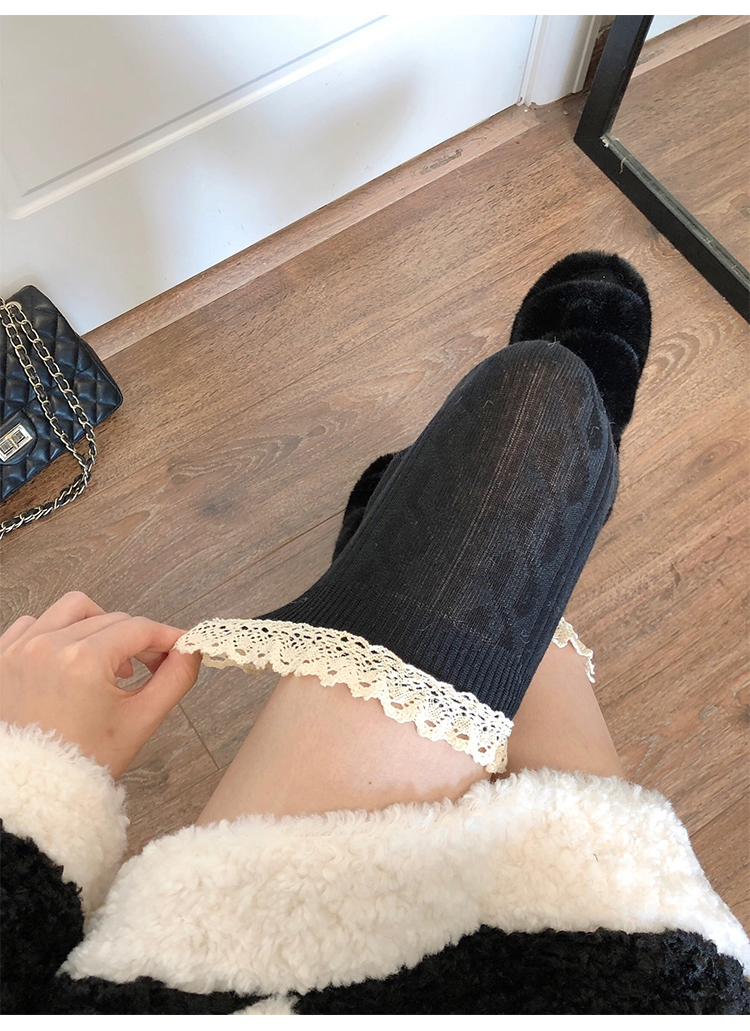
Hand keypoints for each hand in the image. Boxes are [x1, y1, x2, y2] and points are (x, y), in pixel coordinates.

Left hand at [0, 591, 202, 778]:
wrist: (36, 790)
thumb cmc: (82, 763)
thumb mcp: (141, 720)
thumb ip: (175, 679)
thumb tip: (191, 650)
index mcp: (84, 660)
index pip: (140, 628)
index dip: (167, 636)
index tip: (179, 646)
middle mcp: (49, 646)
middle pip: (112, 618)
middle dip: (138, 638)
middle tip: (151, 664)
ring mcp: (21, 649)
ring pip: (73, 609)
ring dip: (98, 624)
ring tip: (108, 658)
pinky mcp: (3, 657)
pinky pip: (34, 622)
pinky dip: (58, 631)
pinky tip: (71, 656)